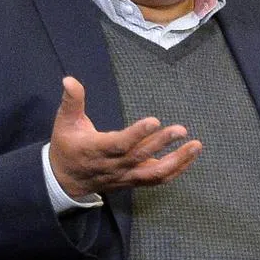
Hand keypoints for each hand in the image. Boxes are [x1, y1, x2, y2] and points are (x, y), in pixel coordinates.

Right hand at [48, 77, 201, 197]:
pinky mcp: (134, 180)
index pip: (119, 144)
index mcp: (96, 149)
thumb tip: (69, 79)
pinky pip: (157, 179)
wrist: (65, 180)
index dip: (137, 134)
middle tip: (181, 130)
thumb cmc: (67, 146)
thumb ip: (71, 101)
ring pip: (154, 173)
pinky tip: (189, 157)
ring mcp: (126, 175)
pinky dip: (176, 170)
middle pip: (141, 156)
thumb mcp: (64, 122)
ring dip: (177, 161)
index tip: (154, 121)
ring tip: (195, 146)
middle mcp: (114, 165)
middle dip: (162, 143)